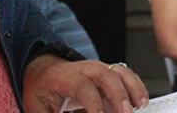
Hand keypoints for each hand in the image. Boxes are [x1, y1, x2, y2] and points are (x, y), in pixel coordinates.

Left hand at [23, 55, 148, 112]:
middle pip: (106, 75)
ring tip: (141, 106)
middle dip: (119, 95)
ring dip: (133, 88)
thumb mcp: (36, 107)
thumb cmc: (40, 90)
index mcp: (64, 77)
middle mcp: (84, 69)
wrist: (43, 71)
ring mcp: (98, 69)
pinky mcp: (107, 74)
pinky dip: (136, 86)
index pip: (83, 87)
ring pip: (120, 72)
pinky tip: (141, 102)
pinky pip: (125, 75)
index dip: (93, 103)